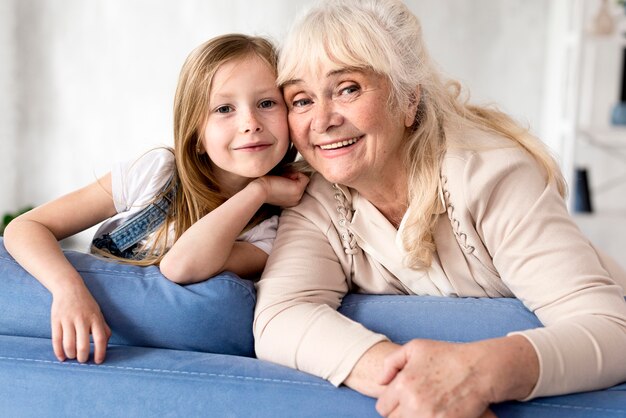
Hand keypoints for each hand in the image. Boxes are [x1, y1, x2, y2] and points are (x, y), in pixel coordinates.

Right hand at [51, 287, 110, 363]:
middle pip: (83, 345)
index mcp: (95, 318)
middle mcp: (82, 319)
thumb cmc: (86, 304)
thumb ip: (103, 328)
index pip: (100, 339)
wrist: (69, 288)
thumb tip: (106, 344)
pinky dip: (58, 351)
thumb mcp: (98, 313)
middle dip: (83, 357)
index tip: (98, 361)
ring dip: (71, 355)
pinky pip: (56, 340)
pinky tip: (62, 357)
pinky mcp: (56, 320)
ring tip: (73, 357)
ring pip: (68, 344)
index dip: (100, 352)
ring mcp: (68, 320)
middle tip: (83, 360)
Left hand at [255, 172, 309, 206]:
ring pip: (303, 180)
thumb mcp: (278, 186)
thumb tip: (293, 173)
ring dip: (292, 175)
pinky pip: (304, 177)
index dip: (290, 179)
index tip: (279, 181)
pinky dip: (295, 173)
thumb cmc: (264, 186)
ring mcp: (298, 196)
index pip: (298, 186)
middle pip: (302, 182)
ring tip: (281, 179)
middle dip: (292, 177)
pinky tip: (284, 177)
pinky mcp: (298, 190)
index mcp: (291, 201)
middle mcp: (296, 201)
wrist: (259, 190)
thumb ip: (286, 183)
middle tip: (279, 180)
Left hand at [375, 339, 494, 417]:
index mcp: (403, 384)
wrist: (480, 369)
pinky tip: (436, 412)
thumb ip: (391, 363)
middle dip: (401, 413)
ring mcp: (428, 416)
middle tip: (415, 405)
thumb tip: (379, 381)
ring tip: (424, 409)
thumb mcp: (415, 348)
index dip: (390, 404)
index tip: (401, 400)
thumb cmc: (448, 355)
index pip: (382, 407)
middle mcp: (413, 402)